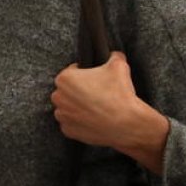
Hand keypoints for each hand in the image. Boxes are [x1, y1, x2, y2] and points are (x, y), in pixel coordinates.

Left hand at [51, 51, 168, 172]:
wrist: (127, 124)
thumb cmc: (120, 94)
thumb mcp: (119, 66)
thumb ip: (113, 56)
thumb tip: (113, 55)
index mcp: (65, 78)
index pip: (72, 71)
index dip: (85, 74)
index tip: (95, 79)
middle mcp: (58, 97)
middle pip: (67, 90)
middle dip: (79, 90)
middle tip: (97, 93)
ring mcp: (62, 115)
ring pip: (68, 107)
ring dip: (78, 106)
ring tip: (96, 107)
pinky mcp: (68, 131)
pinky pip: (72, 123)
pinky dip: (80, 122)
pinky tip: (94, 119)